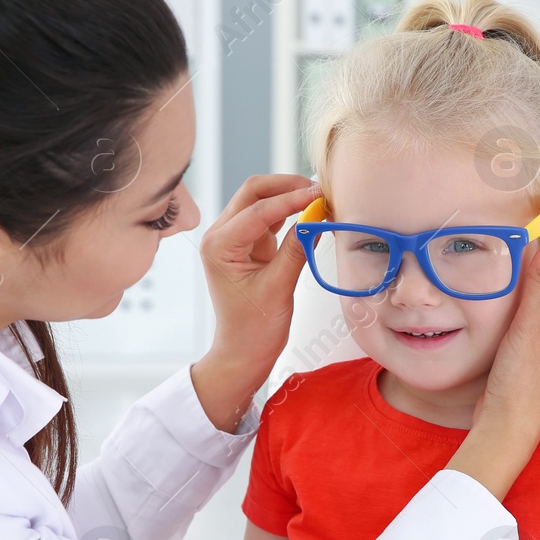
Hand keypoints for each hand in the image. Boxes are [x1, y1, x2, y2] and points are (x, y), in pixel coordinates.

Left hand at [197, 174, 319, 375]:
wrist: (243, 352)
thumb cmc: (253, 329)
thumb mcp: (278, 288)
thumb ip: (297, 250)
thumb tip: (316, 217)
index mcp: (219, 246)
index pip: (257, 210)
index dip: (291, 199)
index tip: (320, 195)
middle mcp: (220, 236)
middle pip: (254, 193)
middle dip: (287, 187)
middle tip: (319, 190)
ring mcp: (233, 238)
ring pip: (261, 200)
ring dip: (289, 196)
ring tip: (319, 199)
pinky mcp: (248, 244)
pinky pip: (269, 217)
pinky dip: (289, 212)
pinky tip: (310, 213)